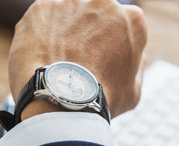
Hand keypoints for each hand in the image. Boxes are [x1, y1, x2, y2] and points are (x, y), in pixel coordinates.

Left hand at [8, 0, 146, 118]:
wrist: (64, 102)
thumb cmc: (103, 100)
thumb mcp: (133, 89)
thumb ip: (136, 65)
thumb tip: (136, 56)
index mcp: (132, 20)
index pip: (125, 24)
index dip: (114, 42)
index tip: (105, 57)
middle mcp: (104, 4)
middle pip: (97, 16)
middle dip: (90, 33)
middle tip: (82, 60)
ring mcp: (72, 3)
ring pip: (69, 16)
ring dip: (66, 33)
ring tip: (60, 62)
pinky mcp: (43, 8)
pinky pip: (43, 20)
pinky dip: (42, 36)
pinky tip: (44, 58)